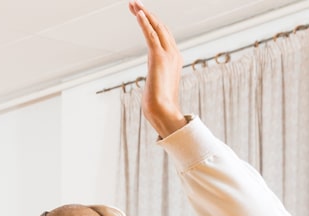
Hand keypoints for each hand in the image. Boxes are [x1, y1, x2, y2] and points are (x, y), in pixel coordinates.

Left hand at [131, 2, 187, 137]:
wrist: (164, 112)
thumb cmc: (159, 105)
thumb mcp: (157, 87)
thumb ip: (156, 79)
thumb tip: (153, 84)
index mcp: (174, 58)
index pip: (163, 35)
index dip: (152, 23)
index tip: (142, 14)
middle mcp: (173, 53)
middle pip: (160, 26)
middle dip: (147, 13)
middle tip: (134, 4)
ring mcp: (168, 54)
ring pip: (155, 26)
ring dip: (144, 13)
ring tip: (133, 4)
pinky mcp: (158, 57)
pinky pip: (150, 34)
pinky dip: (144, 22)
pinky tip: (138, 14)